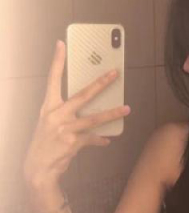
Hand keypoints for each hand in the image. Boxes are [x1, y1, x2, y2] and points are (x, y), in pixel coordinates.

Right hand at [23, 40, 130, 188]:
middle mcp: (56, 114)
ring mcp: (65, 128)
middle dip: (100, 83)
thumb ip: (68, 116)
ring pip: (94, 118)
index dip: (57, 62)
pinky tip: (106, 140)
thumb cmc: (45, 143)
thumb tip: (88, 114)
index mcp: (48, 107)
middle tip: (114, 73)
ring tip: (127, 109)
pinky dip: (100, 139)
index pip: (52, 80)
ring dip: (112, 113)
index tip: (61, 45)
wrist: (38, 168)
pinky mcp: (73, 142)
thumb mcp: (51, 125)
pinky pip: (93, 138)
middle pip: (82, 95)